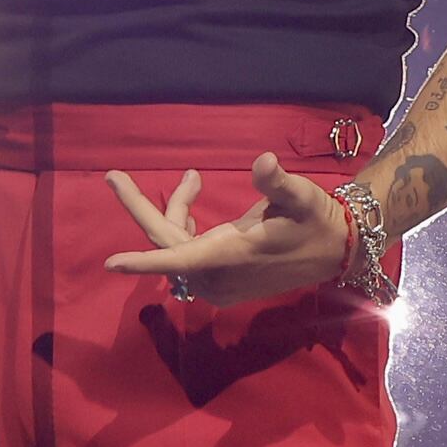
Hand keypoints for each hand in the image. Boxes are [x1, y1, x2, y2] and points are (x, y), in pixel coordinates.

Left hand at [105, 156, 353, 306]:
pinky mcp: (221, 284)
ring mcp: (218, 283)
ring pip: (176, 247)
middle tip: (114, 175)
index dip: (143, 261)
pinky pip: (187, 258)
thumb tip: (263, 161)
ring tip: (194, 180)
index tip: (111, 263)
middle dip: (145, 206)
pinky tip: (195, 210)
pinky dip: (185, 231)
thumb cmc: (316, 221)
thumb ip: (277, 182)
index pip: (178, 258)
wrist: (334, 251)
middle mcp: (218, 274)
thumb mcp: (301, 197)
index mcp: (231, 254)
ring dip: (177, 212)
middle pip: (166, 242)